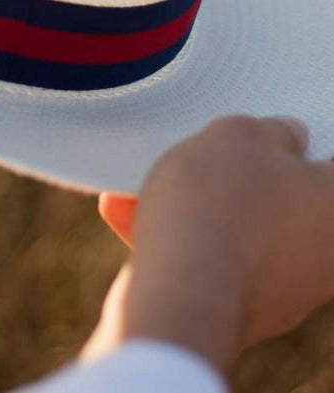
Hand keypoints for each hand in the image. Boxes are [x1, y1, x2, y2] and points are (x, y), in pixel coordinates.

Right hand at [84, 115, 333, 376]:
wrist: (181, 292)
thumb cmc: (219, 205)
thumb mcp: (238, 135)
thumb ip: (270, 130)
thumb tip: (287, 137)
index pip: (328, 164)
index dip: (294, 143)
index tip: (262, 131)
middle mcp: (326, 255)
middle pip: (280, 197)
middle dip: (236, 175)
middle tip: (202, 152)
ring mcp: (286, 290)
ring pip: (238, 229)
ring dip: (195, 205)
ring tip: (143, 183)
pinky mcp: (240, 309)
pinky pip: (207, 260)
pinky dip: (175, 237)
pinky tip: (126, 211)